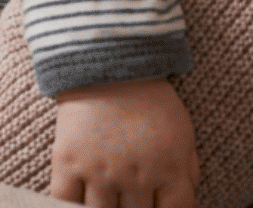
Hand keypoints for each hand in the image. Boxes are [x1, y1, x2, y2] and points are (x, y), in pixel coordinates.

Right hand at [50, 77, 199, 206]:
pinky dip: (69, 207)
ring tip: (107, 201)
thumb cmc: (149, 99)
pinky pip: (65, 201)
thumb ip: (187, 174)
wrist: (106, 60)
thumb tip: (182, 207)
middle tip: (127, 200)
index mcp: (169, 169)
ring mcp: (100, 171)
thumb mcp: (182, 134)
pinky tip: (77, 203)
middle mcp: (135, 176)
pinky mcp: (68, 162)